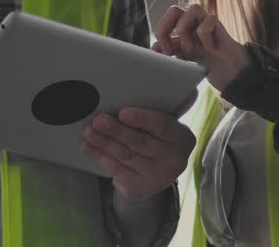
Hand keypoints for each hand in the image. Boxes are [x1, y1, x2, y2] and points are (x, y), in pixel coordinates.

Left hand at [81, 107, 195, 201]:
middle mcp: (175, 161)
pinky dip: (100, 156)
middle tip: (98, 119)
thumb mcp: (165, 123)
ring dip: (104, 142)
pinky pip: (116, 169)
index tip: (123, 112)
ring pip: (126, 156)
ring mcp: (158, 177)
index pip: (163, 127)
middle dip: (117, 130)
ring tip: (89, 131)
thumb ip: (172, 106)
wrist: (154, 173)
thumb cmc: (157, 138)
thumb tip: (190, 91)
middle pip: (141, 142)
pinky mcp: (140, 188)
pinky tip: (88, 146)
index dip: (142, 119)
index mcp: (184, 139)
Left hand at [152, 4, 248, 91]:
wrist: (229, 71)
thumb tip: (153, 47)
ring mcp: (206, 21)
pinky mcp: (220, 25)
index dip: (160, 34)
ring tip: (190, 49)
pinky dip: (205, 36)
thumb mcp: (183, 57)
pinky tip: (209, 49)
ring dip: (186, 31)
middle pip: (174, 9)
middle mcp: (193, 20)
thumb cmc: (207, 61)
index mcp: (182, 26)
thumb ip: (170, 50)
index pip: (165, 20)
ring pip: (192, 9)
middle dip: (167, 27)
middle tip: (170, 49)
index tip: (165, 53)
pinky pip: (209, 20)